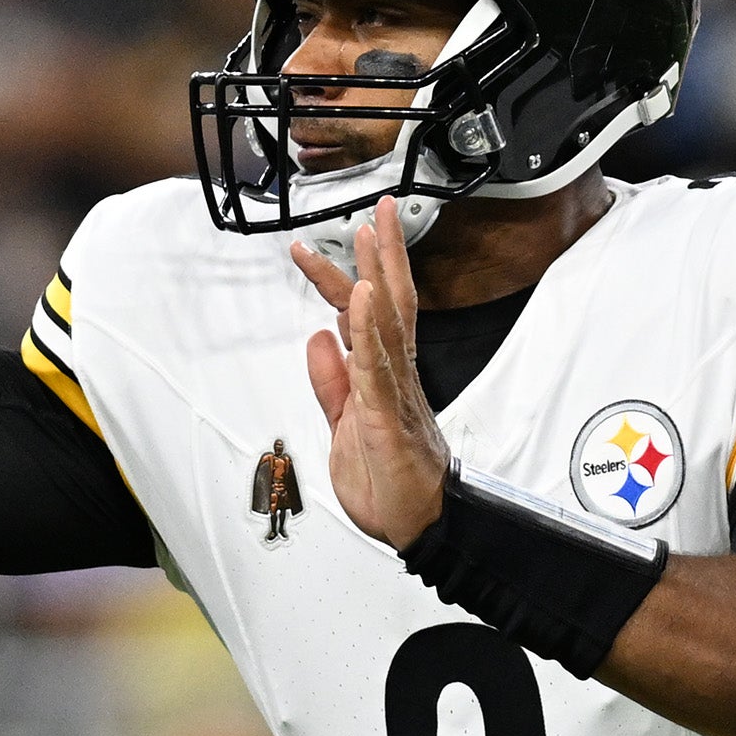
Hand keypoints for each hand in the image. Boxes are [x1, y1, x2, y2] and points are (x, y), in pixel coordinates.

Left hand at [292, 199, 450, 546]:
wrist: (417, 525)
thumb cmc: (388, 479)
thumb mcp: (344, 423)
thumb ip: (331, 381)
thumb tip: (318, 337)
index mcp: (384, 376)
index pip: (371, 314)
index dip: (355, 273)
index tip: (345, 236)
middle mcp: (394, 375)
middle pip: (389, 303)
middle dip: (379, 255)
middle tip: (375, 210)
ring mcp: (394, 392)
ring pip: (387, 323)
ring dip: (375, 275)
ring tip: (370, 233)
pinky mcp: (388, 416)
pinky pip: (376, 366)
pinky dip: (367, 329)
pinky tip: (361, 298)